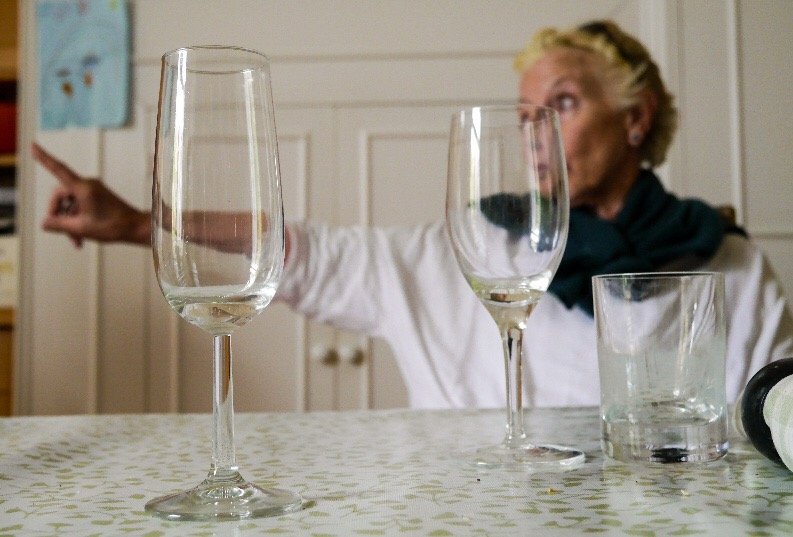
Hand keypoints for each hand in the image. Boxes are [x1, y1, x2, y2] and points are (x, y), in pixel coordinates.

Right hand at [32, 143, 150, 247]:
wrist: (136, 227)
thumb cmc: (113, 226)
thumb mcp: (81, 228)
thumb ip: (59, 225)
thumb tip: (44, 223)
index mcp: (83, 188)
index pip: (59, 169)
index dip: (44, 158)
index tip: (33, 146)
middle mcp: (87, 185)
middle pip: (61, 197)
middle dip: (59, 216)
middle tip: (64, 234)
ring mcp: (93, 191)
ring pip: (71, 205)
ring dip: (69, 223)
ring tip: (76, 241)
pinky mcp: (98, 197)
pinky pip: (80, 206)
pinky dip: (78, 221)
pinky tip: (81, 238)